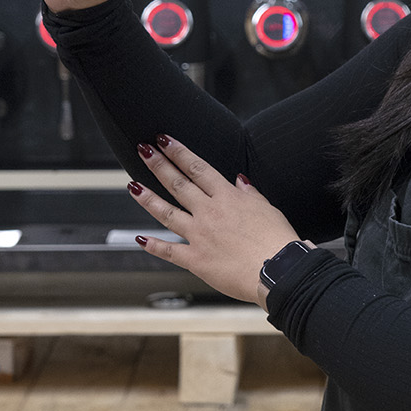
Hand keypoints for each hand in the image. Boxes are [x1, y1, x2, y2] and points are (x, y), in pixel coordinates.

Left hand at [127, 134, 305, 306]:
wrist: (277, 269)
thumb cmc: (277, 241)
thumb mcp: (268, 209)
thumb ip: (250, 194)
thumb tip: (240, 181)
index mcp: (228, 198)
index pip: (198, 169)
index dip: (179, 153)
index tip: (165, 140)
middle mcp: (210, 212)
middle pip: (179, 184)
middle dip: (159, 165)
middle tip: (143, 150)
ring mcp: (200, 235)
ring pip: (167, 213)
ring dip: (148, 198)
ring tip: (132, 186)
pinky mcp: (196, 259)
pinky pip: (170, 251)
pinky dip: (153, 245)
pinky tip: (140, 239)